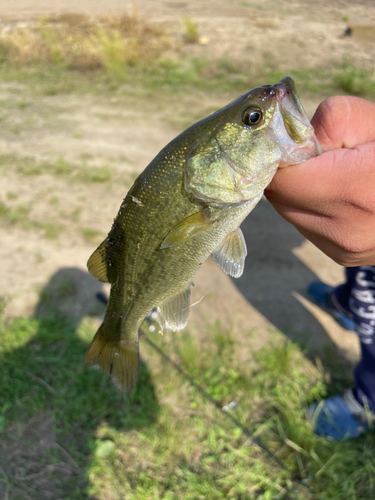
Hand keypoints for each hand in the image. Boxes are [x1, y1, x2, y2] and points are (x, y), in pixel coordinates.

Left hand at [265, 96, 374, 266]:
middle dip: (289, 172)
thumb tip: (291, 139)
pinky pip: (307, 226)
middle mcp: (347, 230)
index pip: (281, 179)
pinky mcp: (343, 256)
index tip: (293, 143)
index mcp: (357, 190)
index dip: (279, 157)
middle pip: (280, 198)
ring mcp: (344, 248)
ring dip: (300, 192)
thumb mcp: (372, 120)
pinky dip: (313, 208)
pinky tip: (341, 196)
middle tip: (316, 156)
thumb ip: (327, 121)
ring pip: (290, 213)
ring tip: (335, 177)